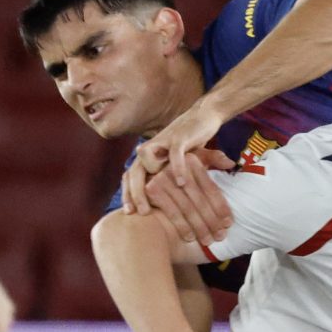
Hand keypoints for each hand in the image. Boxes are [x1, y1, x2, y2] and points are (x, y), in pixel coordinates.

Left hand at [125, 100, 237, 240]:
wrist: (203, 118)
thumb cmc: (189, 145)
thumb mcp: (178, 166)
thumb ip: (171, 181)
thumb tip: (171, 207)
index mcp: (147, 158)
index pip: (130, 177)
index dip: (128, 194)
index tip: (129, 213)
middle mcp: (150, 150)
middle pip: (134, 172)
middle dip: (135, 193)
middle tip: (142, 212)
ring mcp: (163, 142)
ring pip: (147, 161)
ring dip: (150, 180)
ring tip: (157, 199)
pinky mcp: (178, 137)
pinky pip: (174, 154)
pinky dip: (176, 168)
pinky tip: (182, 183)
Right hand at [141, 146, 236, 248]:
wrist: (143, 181)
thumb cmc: (175, 175)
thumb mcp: (193, 163)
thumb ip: (212, 159)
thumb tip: (231, 162)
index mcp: (191, 160)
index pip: (211, 188)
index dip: (221, 207)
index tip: (229, 223)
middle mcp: (177, 167)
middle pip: (200, 199)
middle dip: (212, 221)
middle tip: (220, 236)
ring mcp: (163, 178)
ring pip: (187, 208)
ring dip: (199, 227)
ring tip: (208, 240)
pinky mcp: (152, 189)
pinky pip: (172, 212)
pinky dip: (182, 226)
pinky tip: (190, 238)